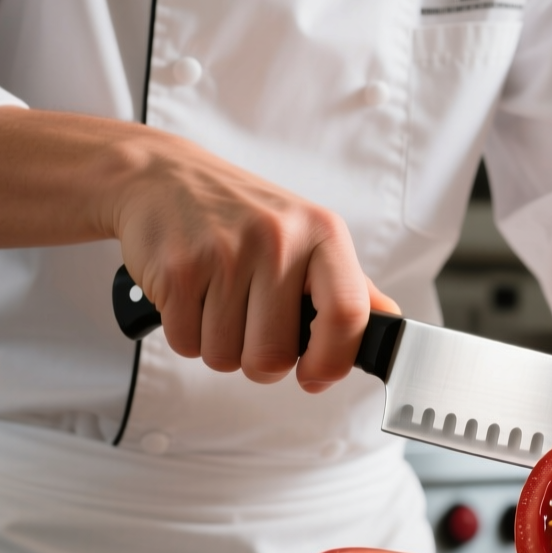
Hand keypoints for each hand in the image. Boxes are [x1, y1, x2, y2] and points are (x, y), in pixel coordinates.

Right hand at [101, 129, 399, 392]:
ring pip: (226, 357)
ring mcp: (225, 253)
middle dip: (259, 362)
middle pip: (273, 356)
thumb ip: (350, 286)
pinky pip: (187, 344)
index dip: (332, 362)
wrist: (162, 176)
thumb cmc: (243, 215)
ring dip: (220, 347)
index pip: (348, 315)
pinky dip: (187, 335)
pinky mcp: (178, 269)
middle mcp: (278, 239)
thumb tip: (389, 325)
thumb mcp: (308, 236)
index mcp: (322, 233)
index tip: (315, 376)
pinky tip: (192, 297)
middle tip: (252, 329)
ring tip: (219, 302)